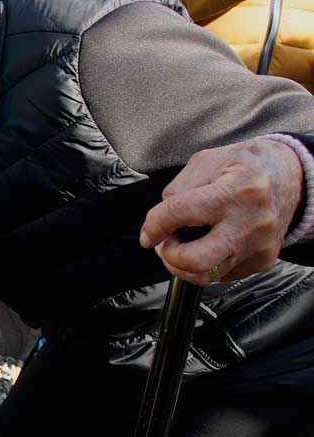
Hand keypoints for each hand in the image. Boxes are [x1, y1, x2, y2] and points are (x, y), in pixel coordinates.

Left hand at [140, 138, 303, 284]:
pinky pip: (222, 274)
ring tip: (179, 246)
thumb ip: (178, 188)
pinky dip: (204, 264)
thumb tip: (159, 221)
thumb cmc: (246, 165)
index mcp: (237, 189)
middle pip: (197, 259)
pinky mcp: (262, 260)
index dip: (154, 225)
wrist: (289, 176)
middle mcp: (251, 221)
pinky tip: (203, 246)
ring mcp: (259, 245)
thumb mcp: (207, 161)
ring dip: (182, 264)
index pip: (180, 213)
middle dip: (170, 255)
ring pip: (207, 275)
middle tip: (165, 243)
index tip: (147, 232)